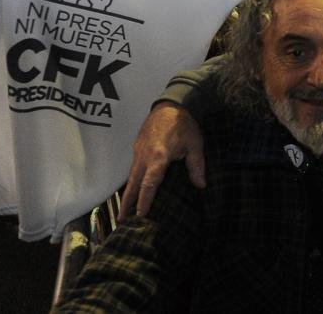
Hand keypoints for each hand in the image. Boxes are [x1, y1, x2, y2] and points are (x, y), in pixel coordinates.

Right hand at [119, 102, 205, 218]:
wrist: (171, 102)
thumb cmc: (185, 124)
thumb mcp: (195, 144)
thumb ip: (196, 166)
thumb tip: (200, 186)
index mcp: (159, 157)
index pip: (149, 183)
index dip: (145, 200)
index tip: (141, 215)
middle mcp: (144, 156)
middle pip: (134, 183)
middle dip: (128, 203)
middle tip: (122, 220)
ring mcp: (138, 151)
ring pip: (131, 176)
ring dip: (127, 194)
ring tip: (124, 211)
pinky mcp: (137, 147)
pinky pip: (132, 168)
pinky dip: (130, 181)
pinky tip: (131, 189)